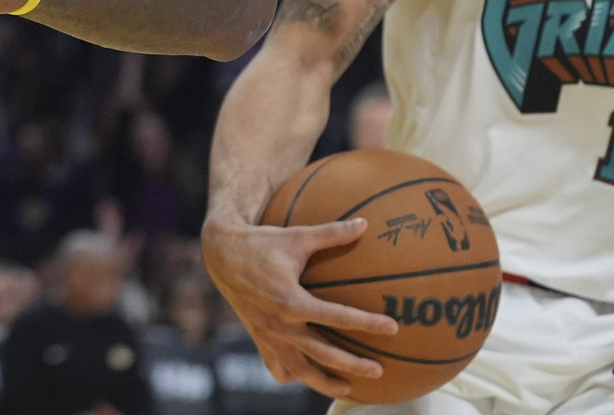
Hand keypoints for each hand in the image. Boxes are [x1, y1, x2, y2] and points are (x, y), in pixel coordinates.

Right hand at [201, 216, 398, 398]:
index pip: (337, 316)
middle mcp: (280, 323)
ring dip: (324, 381)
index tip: (393, 328)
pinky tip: (304, 376)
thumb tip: (364, 223)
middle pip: (323, 352)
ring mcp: (268, 335)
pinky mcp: (258, 338)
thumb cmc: (261, 242)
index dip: (367, 323)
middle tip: (379, 370)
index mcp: (291, 300)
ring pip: (299, 369)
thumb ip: (331, 233)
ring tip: (347, 389)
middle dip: (353, 364)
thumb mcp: (297, 236)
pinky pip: (276, 366)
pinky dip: (290, 375)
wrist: (220, 254)